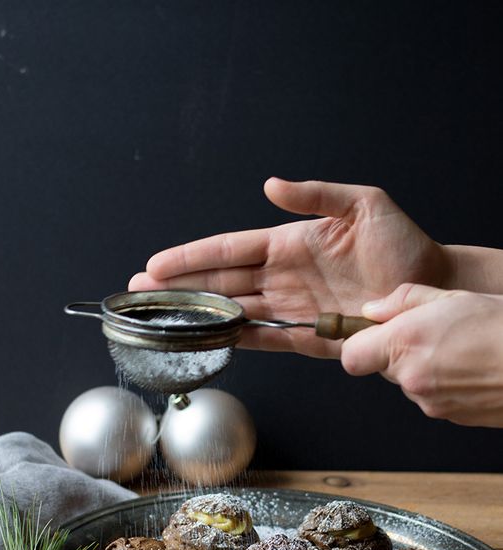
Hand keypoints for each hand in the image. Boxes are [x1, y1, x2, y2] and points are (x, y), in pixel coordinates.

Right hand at [129, 178, 448, 356]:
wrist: (430, 289)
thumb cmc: (402, 245)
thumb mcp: (363, 204)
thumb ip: (316, 195)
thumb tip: (271, 186)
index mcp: (291, 243)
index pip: (231, 249)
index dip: (193, 256)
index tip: (157, 262)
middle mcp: (285, 277)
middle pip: (222, 282)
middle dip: (180, 286)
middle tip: (140, 290)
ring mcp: (293, 309)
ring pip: (234, 311)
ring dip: (198, 314)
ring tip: (162, 317)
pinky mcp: (308, 338)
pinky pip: (264, 339)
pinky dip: (236, 340)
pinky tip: (207, 339)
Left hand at [341, 283, 502, 426]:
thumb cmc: (502, 327)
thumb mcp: (453, 297)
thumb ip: (404, 301)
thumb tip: (372, 310)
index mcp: (405, 343)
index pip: (352, 356)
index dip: (361, 344)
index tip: (377, 333)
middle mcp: (411, 378)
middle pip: (384, 368)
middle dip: (400, 352)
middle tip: (435, 333)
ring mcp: (430, 403)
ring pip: (411, 383)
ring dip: (426, 367)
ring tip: (463, 349)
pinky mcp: (450, 417)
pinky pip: (434, 398)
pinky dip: (446, 384)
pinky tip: (473, 368)